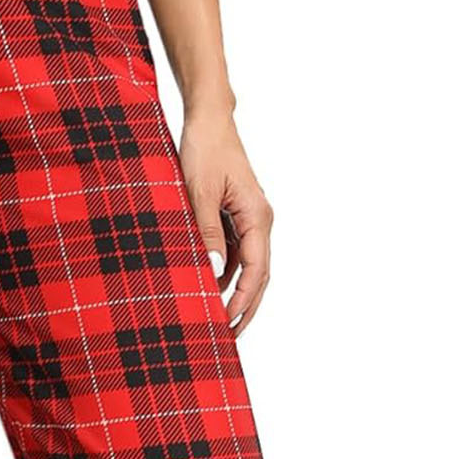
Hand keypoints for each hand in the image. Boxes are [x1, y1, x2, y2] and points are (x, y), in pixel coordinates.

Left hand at [178, 110, 273, 335]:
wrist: (209, 121)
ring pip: (248, 267)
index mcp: (257, 216)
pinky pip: (236, 253)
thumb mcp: (198, 191)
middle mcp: (259, 221)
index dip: (243, 300)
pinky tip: (210, 290)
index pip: (255, 269)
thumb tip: (214, 270)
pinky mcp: (237, 218)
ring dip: (236, 294)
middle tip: (231, 338)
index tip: (229, 322)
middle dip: (247, 308)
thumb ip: (206, 231)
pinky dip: (226, 275)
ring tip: (219, 322)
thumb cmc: (204, 149)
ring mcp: (250, 220)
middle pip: (258, 276)